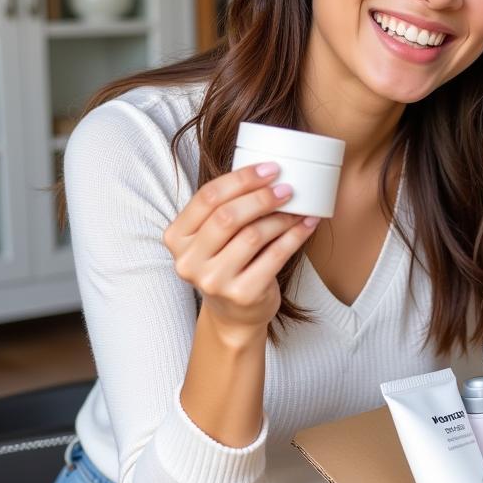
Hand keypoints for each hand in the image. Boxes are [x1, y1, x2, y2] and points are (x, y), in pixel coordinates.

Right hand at [163, 163, 318, 336]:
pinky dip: (294, 236)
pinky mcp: (242, 295)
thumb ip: (224, 208)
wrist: (234, 314)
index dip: (241, 179)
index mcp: (176, 237)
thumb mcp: (213, 237)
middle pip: (228, 216)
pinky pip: (274, 256)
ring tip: (299, 208)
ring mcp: (213, 281)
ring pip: (253, 236)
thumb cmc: (227, 263)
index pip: (207, 198)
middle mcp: (189, 261)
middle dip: (262, 197)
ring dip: (281, 217)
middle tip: (287, 188)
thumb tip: (267, 171)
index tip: (270, 169)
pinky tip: (307, 224)